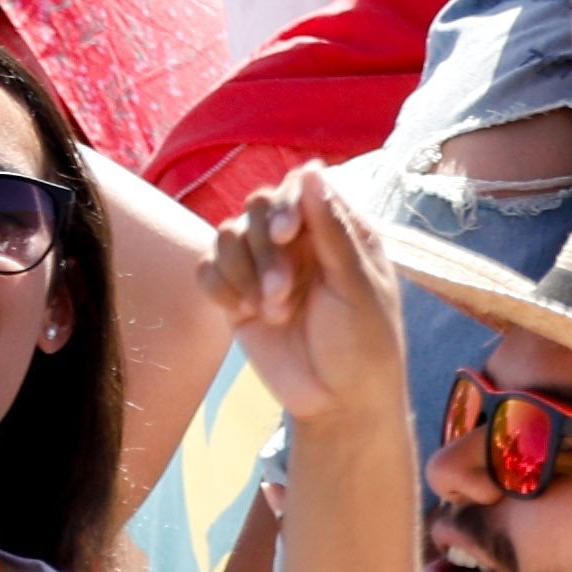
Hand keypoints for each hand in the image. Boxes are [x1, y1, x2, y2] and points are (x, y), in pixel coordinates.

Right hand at [204, 166, 409, 431]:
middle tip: (280, 292)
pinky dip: (219, 286)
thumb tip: (312, 168)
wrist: (337, 403)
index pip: (300, 186)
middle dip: (263, 246)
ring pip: (228, 234)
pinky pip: (207, 269)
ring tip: (272, 312)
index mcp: (336, 228)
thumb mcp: (357, 287)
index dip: (285, 202)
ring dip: (243, 270)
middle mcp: (297, 240)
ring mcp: (264, 266)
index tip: (284, 233)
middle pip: (257, 205)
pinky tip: (241, 313)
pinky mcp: (237, 296)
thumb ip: (332, 230)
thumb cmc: (364, 343)